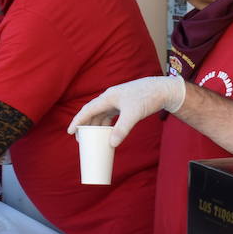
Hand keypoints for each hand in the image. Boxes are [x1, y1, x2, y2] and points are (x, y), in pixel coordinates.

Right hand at [67, 75, 186, 146]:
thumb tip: (112, 144)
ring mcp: (117, 100)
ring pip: (101, 114)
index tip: (70, 132)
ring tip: (91, 137)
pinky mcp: (124, 103)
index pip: (88, 110)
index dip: (77, 121)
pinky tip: (107, 132)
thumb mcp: (134, 114)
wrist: (162, 89)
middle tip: (79, 139)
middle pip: (92, 112)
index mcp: (108, 97)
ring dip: (95, 125)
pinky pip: (109, 115)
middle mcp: (110, 97)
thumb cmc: (147, 98)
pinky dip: (105, 124)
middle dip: (84, 125)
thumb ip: (122, 129)